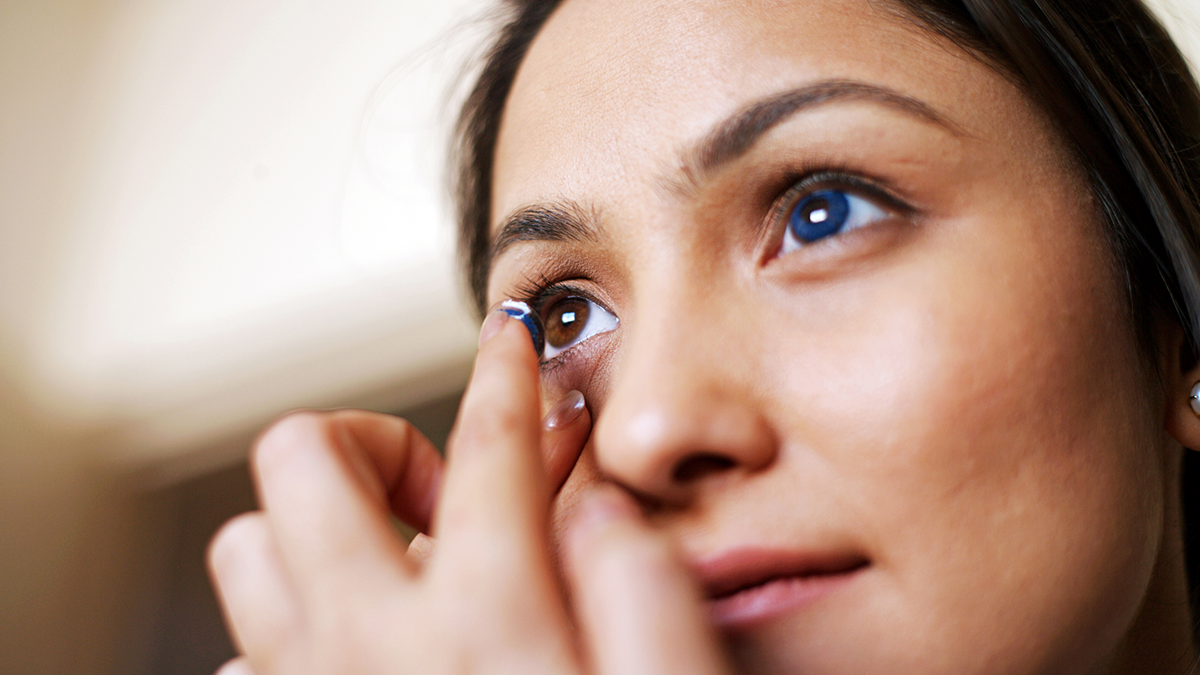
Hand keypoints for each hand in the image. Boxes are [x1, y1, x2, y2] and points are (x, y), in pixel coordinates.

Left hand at [207, 311, 731, 674]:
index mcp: (487, 621)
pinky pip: (243, 656)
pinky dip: (289, 635)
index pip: (490, 450)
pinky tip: (361, 662)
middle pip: (304, 463)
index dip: (509, 378)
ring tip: (397, 571)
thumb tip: (604, 508)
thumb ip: (649, 599)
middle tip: (440, 496)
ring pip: (249, 547)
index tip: (513, 347)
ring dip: (317, 532)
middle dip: (373, 443)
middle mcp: (375, 644)